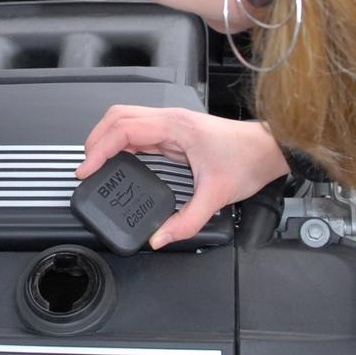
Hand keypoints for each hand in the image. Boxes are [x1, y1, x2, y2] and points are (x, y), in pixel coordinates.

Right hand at [74, 105, 290, 248]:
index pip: (123, 129)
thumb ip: (186, 221)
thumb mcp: (216, 196)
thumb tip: (159, 238)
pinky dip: (121, 142)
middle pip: (118, 116)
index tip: (86, 170)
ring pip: (126, 120)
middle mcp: (170, 119)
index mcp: (175, 126)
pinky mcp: (175, 132)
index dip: (99, 149)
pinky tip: (118, 161)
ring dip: (106, 138)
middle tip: (85, 167)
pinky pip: (139, 131)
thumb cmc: (248, 161)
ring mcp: (172, 123)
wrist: (270, 149)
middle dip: (95, 139)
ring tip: (95, 164)